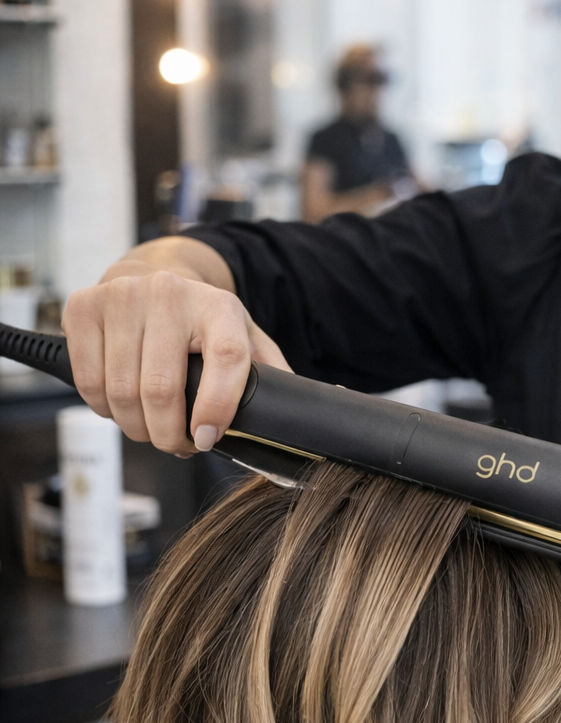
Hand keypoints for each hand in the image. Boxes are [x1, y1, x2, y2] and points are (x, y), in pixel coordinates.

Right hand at [62, 241, 290, 455]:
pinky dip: (105, 409)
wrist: (152, 278)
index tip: (207, 439)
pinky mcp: (84, 308)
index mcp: (219, 307)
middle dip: (168, 435)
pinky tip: (121, 404)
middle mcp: (170, 294)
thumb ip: (272, 373)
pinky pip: (89, 382)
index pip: (225, 359)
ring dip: (136, 427)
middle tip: (177, 444)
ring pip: (122, 392)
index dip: (216, 407)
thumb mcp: (243, 338)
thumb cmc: (201, 323)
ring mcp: (122, 297)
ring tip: (151, 427)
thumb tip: (313, 401)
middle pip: (162, 388)